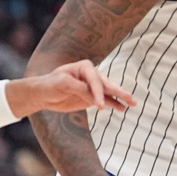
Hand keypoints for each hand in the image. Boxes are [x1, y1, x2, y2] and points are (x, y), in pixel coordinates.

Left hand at [11, 60, 136, 116]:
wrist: (43, 94)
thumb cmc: (50, 84)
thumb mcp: (63, 85)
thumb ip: (80, 89)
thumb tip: (95, 97)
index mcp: (85, 67)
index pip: (95, 80)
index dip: (98, 93)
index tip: (99, 106)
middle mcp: (92, 75)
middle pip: (107, 84)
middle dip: (118, 91)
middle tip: (129, 98)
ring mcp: (93, 86)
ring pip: (109, 92)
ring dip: (120, 98)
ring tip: (133, 103)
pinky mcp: (92, 97)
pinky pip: (106, 101)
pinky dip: (114, 104)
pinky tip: (124, 108)